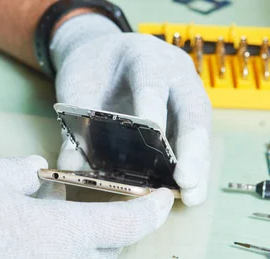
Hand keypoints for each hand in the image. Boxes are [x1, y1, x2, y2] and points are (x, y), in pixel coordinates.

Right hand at [0, 156, 172, 258]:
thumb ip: (23, 173)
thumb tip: (37, 173)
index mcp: (60, 233)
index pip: (125, 225)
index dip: (151, 213)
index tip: (165, 201)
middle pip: (106, 249)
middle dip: (120, 228)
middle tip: (118, 204)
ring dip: (81, 240)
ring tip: (63, 214)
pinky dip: (52, 252)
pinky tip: (29, 235)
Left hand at [50, 13, 211, 206]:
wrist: (102, 51)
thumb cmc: (92, 69)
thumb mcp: (78, 90)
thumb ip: (76, 126)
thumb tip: (69, 166)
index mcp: (143, 58)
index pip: (151, 84)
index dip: (154, 111)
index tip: (155, 138)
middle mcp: (175, 72)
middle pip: (192, 109)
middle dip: (191, 148)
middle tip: (186, 182)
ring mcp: (188, 91)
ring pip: (200, 128)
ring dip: (198, 165)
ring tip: (193, 197)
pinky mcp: (190, 111)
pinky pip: (197, 139)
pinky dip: (194, 166)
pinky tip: (189, 191)